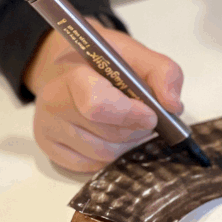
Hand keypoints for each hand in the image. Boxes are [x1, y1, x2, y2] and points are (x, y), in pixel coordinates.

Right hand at [24, 21, 182, 171]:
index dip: (130, 115)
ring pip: (103, 154)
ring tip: (129, 126)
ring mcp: (48, 127)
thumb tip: (173, 105)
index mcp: (74, 73)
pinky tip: (111, 137)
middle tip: (144, 118)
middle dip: (136, 130)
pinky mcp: (50, 148)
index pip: (99, 105)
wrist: (67, 67)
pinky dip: (109, 156)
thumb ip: (163, 73)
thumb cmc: (102, 63)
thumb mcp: (136, 55)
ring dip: (126, 144)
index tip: (151, 115)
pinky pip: (91, 166)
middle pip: (107, 134)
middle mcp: (54, 102)